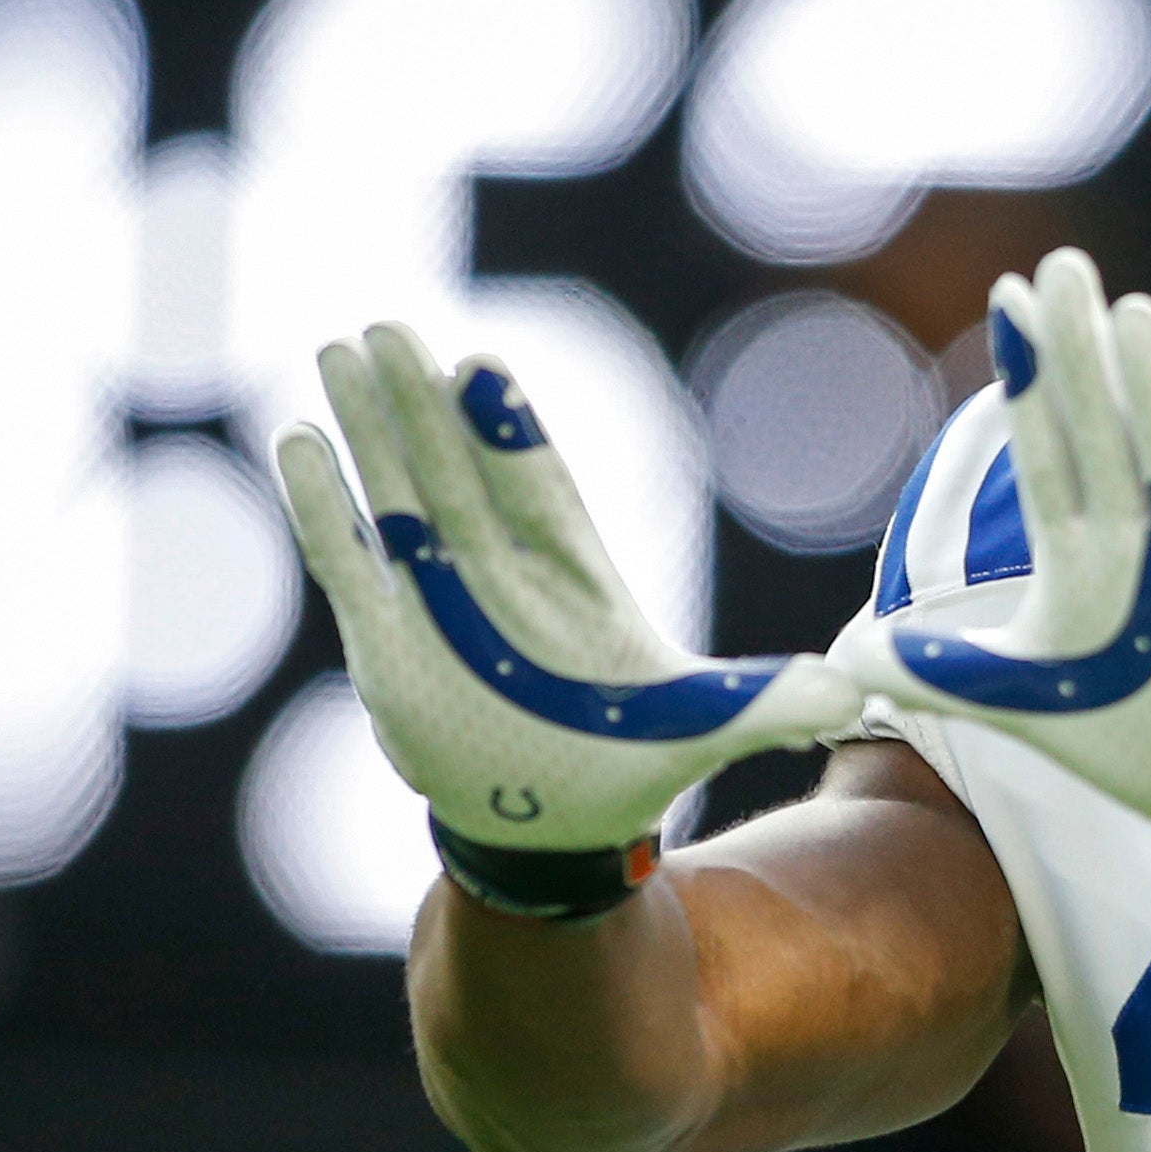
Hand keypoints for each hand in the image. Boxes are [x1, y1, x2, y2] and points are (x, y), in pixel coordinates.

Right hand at [275, 323, 862, 861]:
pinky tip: (298, 439)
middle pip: (456, 468)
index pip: (536, 486)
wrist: (553, 822)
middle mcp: (500, 567)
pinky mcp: (385, 635)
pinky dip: (322, 504)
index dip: (508, 433)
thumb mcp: (705, 727)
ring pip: (398, 493)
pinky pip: (345, 557)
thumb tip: (852, 693)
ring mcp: (437, 594)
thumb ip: (765, 702)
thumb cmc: (629, 761)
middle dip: (422, 403)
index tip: (482, 372)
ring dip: (370, 428)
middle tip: (392, 329)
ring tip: (342, 349)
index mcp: (574, 572)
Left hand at [833, 250, 1150, 862]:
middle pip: (1101, 435)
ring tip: (1133, 313)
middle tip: (1061, 262)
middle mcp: (1137, 544)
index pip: (1046, 447)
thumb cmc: (1137, 730)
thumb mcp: (1027, 702)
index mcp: (1079, 555)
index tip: (1008, 292)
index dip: (1027, 374)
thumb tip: (844, 659)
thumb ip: (942, 675)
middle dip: (1077, 354)